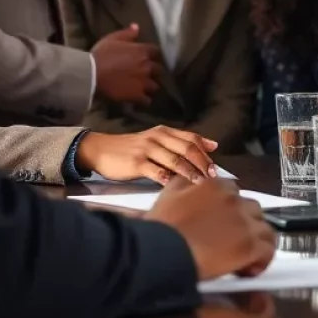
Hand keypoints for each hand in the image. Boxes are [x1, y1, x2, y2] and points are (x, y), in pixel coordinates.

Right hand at [75, 126, 218, 183]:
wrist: (101, 149)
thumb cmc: (132, 148)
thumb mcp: (156, 140)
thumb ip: (179, 143)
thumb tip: (210, 146)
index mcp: (164, 132)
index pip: (191, 138)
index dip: (205, 152)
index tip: (215, 165)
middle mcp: (158, 137)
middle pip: (187, 148)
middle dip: (202, 163)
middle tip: (211, 176)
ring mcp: (147, 149)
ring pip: (174, 160)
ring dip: (189, 172)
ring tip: (199, 183)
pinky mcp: (137, 162)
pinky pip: (156, 171)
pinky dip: (167, 178)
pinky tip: (174, 186)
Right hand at [91, 24, 161, 104]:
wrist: (92, 74)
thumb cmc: (101, 54)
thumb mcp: (113, 39)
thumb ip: (127, 33)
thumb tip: (137, 26)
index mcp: (142, 51)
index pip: (156, 52)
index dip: (152, 55)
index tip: (148, 57)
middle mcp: (147, 66)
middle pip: (159, 69)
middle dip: (155, 72)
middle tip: (148, 74)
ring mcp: (143, 81)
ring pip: (155, 86)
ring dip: (151, 86)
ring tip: (145, 88)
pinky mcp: (137, 95)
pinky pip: (147, 100)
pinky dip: (144, 100)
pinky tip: (140, 100)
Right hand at [147, 179, 275, 280]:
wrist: (161, 253)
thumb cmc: (160, 230)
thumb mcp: (168, 194)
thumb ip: (184, 182)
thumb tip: (193, 182)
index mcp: (214, 186)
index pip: (233, 192)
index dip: (230, 210)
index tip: (223, 224)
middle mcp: (232, 200)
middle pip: (251, 209)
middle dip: (245, 224)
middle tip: (232, 241)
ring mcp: (242, 221)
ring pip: (264, 228)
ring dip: (256, 240)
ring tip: (244, 256)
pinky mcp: (249, 245)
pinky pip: (268, 249)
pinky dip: (262, 259)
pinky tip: (249, 268)